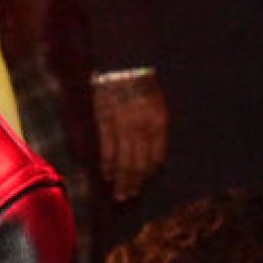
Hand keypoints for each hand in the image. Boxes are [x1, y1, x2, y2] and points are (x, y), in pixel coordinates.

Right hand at [93, 72, 168, 201]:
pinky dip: (107, 164)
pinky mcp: (104, 122)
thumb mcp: (158, 106)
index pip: (155, 158)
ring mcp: (122, 126)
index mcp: (158, 123)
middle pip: (138, 164)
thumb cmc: (143, 84)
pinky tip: (106, 175)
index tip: (144, 183)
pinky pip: (107, 149)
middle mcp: (141, 128)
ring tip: (119, 194)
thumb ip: (156, 130)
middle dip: (134, 183)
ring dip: (121, 180)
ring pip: (122, 161)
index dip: (149, 174)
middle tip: (128, 197)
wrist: (123, 64)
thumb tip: (153, 157)